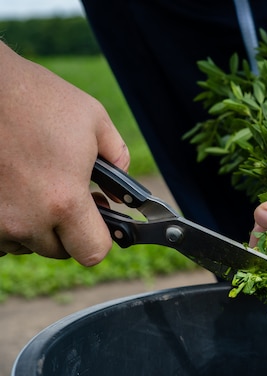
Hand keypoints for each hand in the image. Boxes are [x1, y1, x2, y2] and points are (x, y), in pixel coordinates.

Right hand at [0, 42, 129, 264]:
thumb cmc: (37, 99)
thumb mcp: (95, 121)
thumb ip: (119, 160)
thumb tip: (121, 191)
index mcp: (64, 202)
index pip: (93, 253)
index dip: (102, 238)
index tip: (99, 219)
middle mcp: (26, 220)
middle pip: (60, 250)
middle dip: (70, 229)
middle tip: (68, 196)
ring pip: (26, 243)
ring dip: (36, 226)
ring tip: (38, 188)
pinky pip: (0, 235)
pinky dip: (9, 220)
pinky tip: (14, 191)